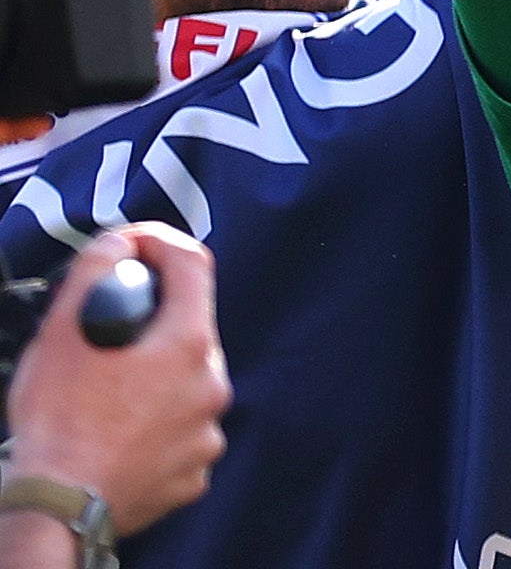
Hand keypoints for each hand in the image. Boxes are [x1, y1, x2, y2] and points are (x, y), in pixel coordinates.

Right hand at [8, 227, 225, 534]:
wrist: (55, 508)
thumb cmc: (56, 424)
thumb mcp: (61, 334)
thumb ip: (95, 273)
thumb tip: (119, 242)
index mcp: (189, 344)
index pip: (194, 265)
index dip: (161, 244)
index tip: (132, 247)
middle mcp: (212, 385)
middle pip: (189, 330)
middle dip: (153, 323)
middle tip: (107, 336)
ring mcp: (207, 432)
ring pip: (186, 386)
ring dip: (155, 381)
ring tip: (107, 395)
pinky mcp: (195, 471)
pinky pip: (181, 433)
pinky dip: (156, 427)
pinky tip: (120, 434)